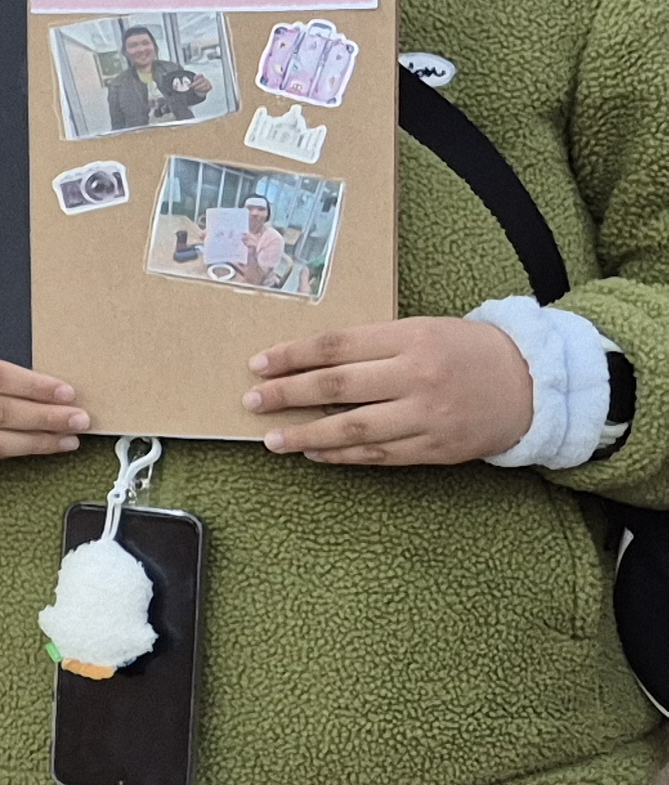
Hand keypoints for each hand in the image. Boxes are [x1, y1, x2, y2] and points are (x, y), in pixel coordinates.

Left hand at [247, 317, 537, 464]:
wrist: (533, 384)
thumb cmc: (467, 351)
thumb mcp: (423, 330)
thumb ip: (374, 345)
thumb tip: (310, 364)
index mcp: (411, 338)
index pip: (336, 346)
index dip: (292, 356)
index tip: (257, 365)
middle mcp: (416, 376)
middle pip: (336, 387)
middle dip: (287, 394)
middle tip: (251, 401)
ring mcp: (427, 416)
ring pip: (352, 428)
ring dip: (306, 434)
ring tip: (272, 438)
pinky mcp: (436, 448)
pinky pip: (378, 454)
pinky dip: (342, 454)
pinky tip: (315, 452)